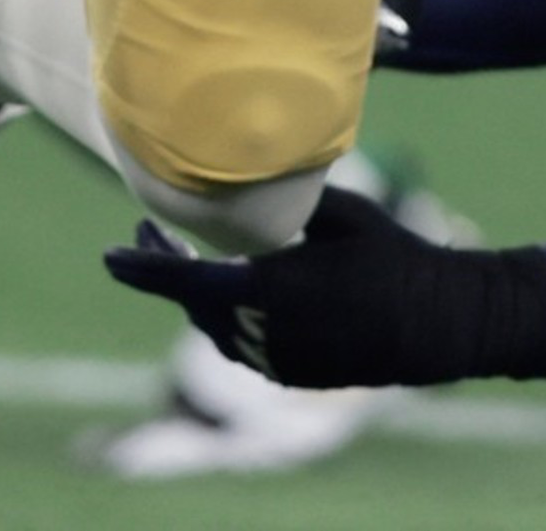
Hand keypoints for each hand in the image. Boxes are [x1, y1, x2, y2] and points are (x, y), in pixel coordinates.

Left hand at [104, 189, 545, 387]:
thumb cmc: (393, 257)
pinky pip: (244, 345)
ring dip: (200, 295)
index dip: (142, 269)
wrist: (437, 322)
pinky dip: (231, 317)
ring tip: (192, 258)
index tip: (108, 256)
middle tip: (149, 236)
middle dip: (168, 271)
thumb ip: (292, 202)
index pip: (185, 283)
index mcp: (271, 288)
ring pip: (217, 328)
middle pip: (194, 305)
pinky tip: (238, 291)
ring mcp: (277, 359)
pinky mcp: (292, 374)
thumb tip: (253, 171)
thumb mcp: (343, 214)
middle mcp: (265, 331)